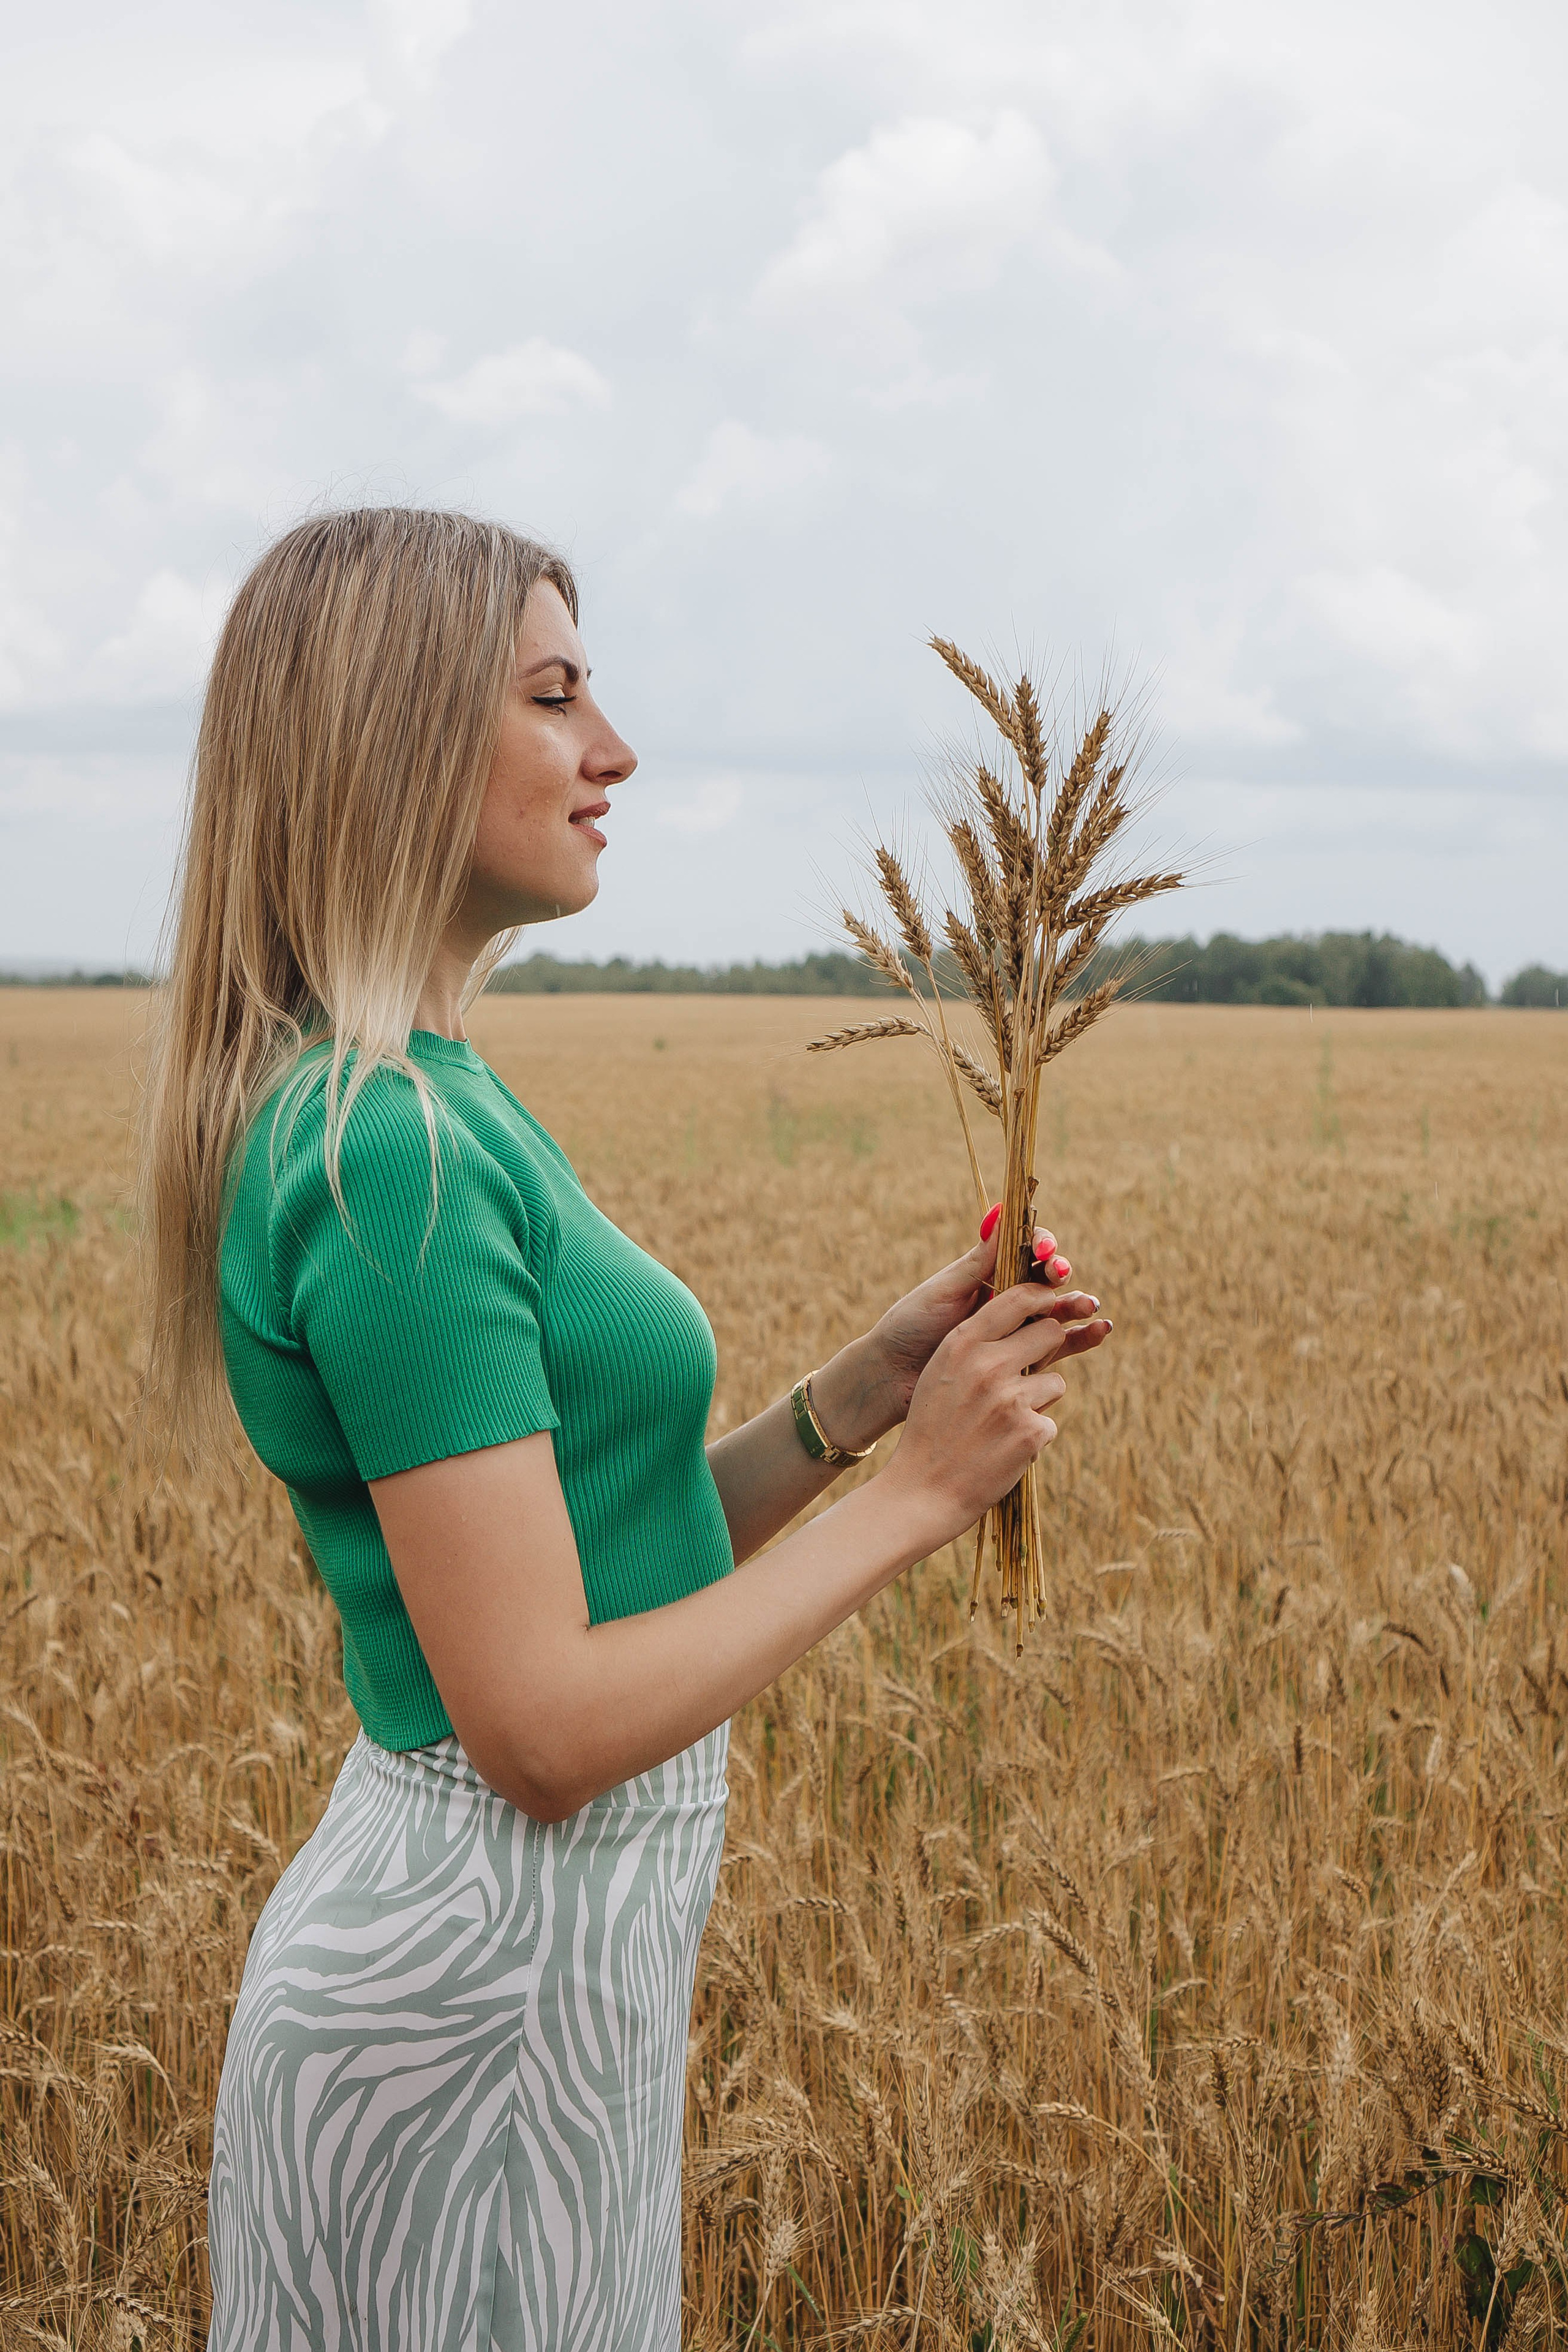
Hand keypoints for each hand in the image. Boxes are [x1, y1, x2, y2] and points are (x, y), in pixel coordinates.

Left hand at [874, 1207, 1094, 1401]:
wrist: (893, 1377)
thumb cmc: (911, 1326)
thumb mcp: (944, 1290)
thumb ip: (979, 1260)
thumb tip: (1002, 1210)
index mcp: (987, 1274)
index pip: (1025, 1250)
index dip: (1040, 1246)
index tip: (1042, 1251)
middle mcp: (1005, 1299)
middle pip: (1046, 1279)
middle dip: (1060, 1273)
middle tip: (1061, 1276)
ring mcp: (1015, 1330)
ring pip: (1057, 1312)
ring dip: (1077, 1305)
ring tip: (1090, 1306)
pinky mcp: (1020, 1362)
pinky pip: (1058, 1347)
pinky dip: (1082, 1338)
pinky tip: (1100, 1330)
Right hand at [882, 1275, 1112, 1545]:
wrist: (921, 1491)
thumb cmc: (931, 1430)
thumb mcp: (940, 1374)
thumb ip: (974, 1345)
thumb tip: (1022, 1322)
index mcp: (961, 1344)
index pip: (1017, 1299)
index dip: (1040, 1299)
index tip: (1048, 1307)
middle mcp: (987, 1365)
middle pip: (1049, 1333)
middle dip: (1046, 1352)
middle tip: (1027, 1375)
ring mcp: (1010, 1399)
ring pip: (1055, 1382)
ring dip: (1038, 1402)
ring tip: (1002, 1425)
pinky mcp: (1029, 1432)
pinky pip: (1050, 1423)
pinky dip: (1032, 1438)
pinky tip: (1003, 1451)